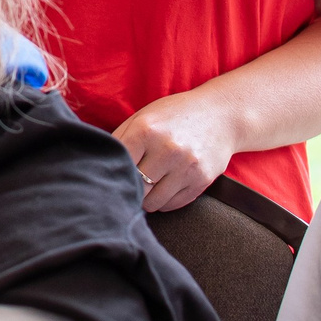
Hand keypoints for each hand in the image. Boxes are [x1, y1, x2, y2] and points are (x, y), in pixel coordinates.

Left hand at [114, 88, 238, 212]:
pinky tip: (166, 184)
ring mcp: (187, 167)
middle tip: (130, 184)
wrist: (222, 115)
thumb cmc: (175, 115)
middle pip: (134, 189)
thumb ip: (120, 140)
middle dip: (130, 189)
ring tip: (149, 184)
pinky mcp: (201, 181)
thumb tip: (98, 167)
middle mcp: (167, 149)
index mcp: (146, 130)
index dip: (112, 174)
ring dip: (147, 198)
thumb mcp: (144, 116)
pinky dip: (164, 200)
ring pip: (152, 203)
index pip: (117, 166)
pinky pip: (171, 205)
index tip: (110, 178)